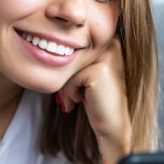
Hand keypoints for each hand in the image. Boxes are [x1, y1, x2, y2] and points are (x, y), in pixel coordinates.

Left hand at [57, 37, 131, 153]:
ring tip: (74, 100)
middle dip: (66, 78)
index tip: (73, 86)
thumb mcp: (86, 73)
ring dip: (66, 87)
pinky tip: (80, 101)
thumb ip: (76, 57)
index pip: (74, 46)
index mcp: (108, 39)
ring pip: (69, 66)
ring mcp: (106, 56)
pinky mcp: (99, 70)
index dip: (69, 68)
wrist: (113, 124)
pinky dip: (70, 92)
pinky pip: (70, 78)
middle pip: (71, 54)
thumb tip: (49, 49)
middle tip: (70, 97)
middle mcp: (110, 43)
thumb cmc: (97, 99)